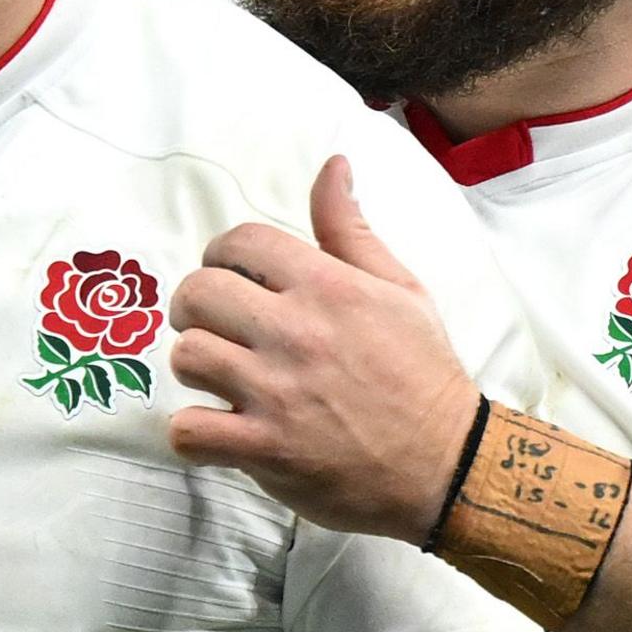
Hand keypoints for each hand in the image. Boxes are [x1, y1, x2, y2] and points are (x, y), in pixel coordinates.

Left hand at [167, 157, 482, 541]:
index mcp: (328, 287)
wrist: (446, 464)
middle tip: (218, 327)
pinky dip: (192, 434)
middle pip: (197, 293)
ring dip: (195, 367)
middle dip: (196, 307)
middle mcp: (296, 333)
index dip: (222, 255)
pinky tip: (217, 429)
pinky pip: (188, 430)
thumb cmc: (422, 373)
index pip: (240, 243)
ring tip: (221, 377)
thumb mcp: (400, 289)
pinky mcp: (263, 448)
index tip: (232, 278)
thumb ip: (351, 231)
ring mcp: (276, 392)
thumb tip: (333, 167)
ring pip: (186, 356)